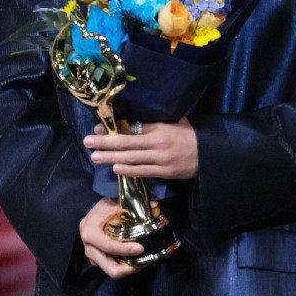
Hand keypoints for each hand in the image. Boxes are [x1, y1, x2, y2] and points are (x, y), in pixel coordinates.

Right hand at [79, 198, 145, 278]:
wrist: (98, 209)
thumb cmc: (106, 206)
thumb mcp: (116, 205)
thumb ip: (133, 209)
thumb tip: (155, 208)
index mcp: (90, 232)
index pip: (108, 246)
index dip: (124, 250)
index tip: (141, 248)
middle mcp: (88, 246)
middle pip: (109, 267)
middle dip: (127, 268)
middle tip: (143, 263)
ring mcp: (91, 254)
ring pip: (110, 270)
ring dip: (127, 269)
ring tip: (142, 262)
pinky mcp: (96, 258)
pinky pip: (110, 267)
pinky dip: (123, 266)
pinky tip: (134, 260)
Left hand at [83, 116, 198, 179]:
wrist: (208, 153)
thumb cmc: (188, 135)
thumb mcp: (171, 122)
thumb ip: (151, 123)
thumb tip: (127, 122)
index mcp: (158, 128)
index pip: (131, 127)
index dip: (113, 129)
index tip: (97, 128)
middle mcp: (157, 143)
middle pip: (126, 142)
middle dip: (105, 142)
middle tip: (87, 142)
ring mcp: (160, 159)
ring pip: (132, 158)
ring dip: (111, 157)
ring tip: (95, 157)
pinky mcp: (164, 172)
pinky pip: (143, 171)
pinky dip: (129, 170)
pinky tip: (115, 168)